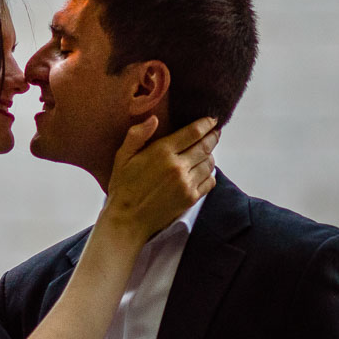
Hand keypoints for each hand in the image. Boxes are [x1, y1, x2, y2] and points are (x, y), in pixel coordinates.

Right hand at [102, 115, 218, 240]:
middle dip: (213, 136)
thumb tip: (154, 118)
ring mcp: (187, 183)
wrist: (128, 220)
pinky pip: (210, 181)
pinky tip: (204, 171)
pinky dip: (210, 173)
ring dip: (211, 155)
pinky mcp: (191, 198)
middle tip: (216, 131)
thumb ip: (137, 135)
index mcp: (162, 152)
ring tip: (208, 151)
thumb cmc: (123, 187)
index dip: (206, 123)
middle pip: (206, 146)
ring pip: (209, 163)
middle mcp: (178, 166)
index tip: (212, 120)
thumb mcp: (122, 157)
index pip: (193, 132)